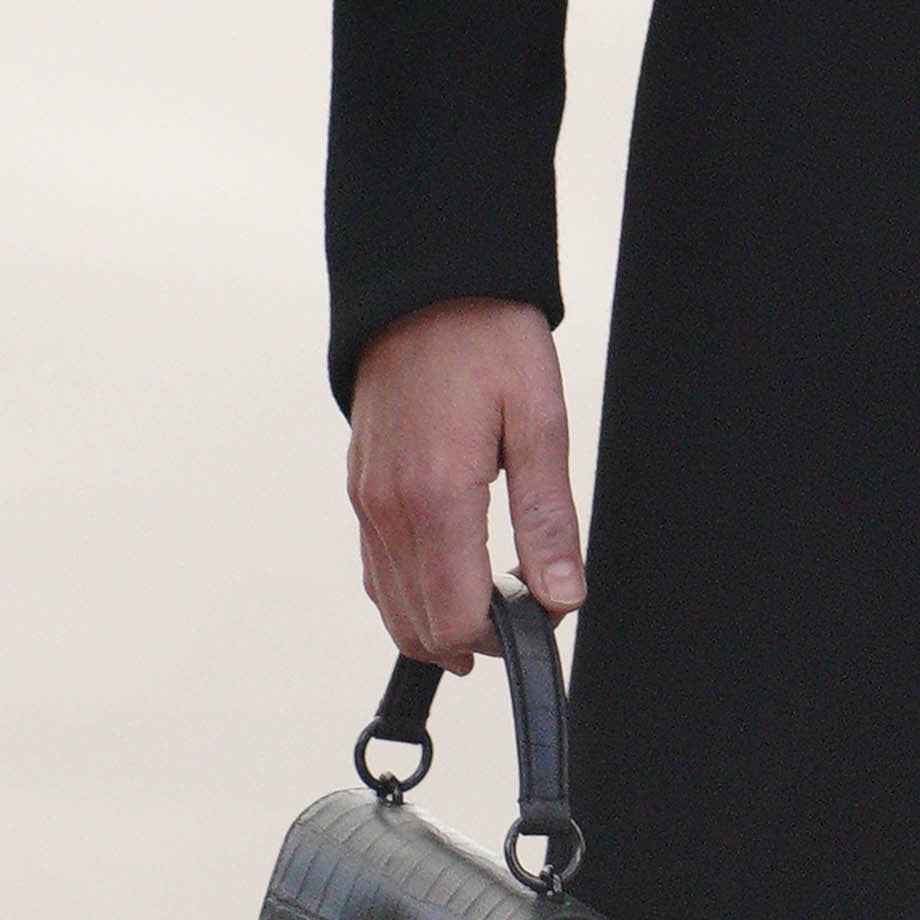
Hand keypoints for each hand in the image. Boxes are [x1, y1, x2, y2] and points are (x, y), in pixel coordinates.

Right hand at [347, 300, 584, 670]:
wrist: (423, 280)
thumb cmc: (485, 335)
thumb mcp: (539, 417)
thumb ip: (546, 519)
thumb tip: (561, 598)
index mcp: (436, 494)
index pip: (454, 617)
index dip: (501, 638)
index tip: (540, 613)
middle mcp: (388, 505)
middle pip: (418, 625)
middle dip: (472, 639)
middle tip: (521, 614)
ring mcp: (365, 496)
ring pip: (390, 603)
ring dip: (437, 623)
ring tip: (489, 608)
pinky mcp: (359, 483)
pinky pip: (374, 565)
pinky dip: (407, 592)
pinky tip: (445, 578)